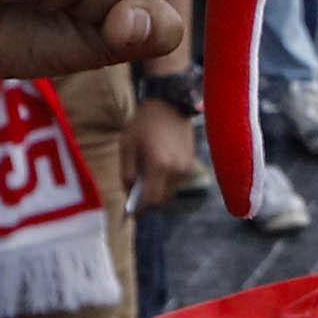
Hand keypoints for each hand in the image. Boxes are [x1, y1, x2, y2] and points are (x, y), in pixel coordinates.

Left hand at [125, 95, 194, 211]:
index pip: (151, 199)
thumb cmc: (144, 123)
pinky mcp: (190, 162)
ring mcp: (185, 167)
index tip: (130, 213)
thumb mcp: (127, 144)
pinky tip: (156, 170)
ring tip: (145, 181)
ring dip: (157, 191)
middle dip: (148, 203)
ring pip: (170, 191)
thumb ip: (127, 171)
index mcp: (159, 165)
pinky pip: (176, 180)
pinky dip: (165, 182)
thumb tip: (129, 191)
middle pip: (162, 199)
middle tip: (135, 199)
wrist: (170, 104)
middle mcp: (176, 170)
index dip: (140, 209)